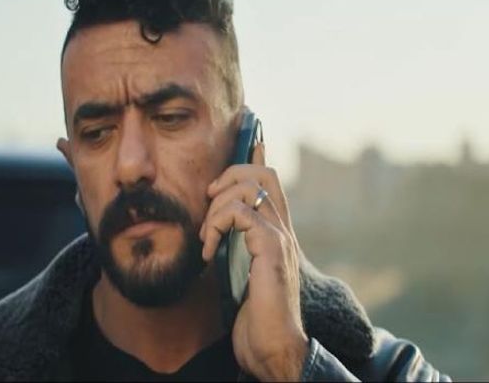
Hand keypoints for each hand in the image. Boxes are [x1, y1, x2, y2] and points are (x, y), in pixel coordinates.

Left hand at [200, 143, 307, 380]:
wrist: (272, 348)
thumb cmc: (255, 317)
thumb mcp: (239, 273)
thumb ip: (233, 247)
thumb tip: (215, 230)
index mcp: (276, 233)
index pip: (271, 182)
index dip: (256, 157)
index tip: (250, 139)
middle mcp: (283, 230)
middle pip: (264, 173)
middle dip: (230, 175)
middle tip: (209, 201)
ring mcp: (280, 238)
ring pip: (248, 189)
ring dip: (215, 208)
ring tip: (205, 238)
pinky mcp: (272, 250)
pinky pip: (241, 214)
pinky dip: (216, 226)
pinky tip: (208, 252)